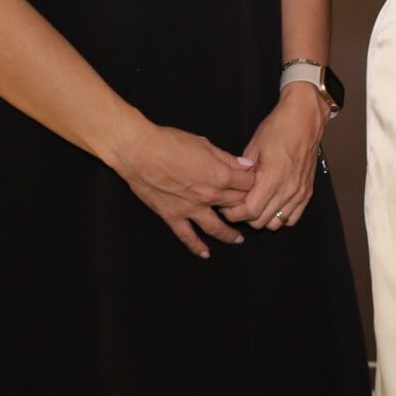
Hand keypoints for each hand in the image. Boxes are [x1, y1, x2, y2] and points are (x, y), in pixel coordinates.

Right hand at [114, 121, 257, 256]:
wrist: (139, 151)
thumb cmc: (170, 142)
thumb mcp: (204, 144)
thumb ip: (227, 158)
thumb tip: (246, 165)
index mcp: (220, 176)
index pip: (248, 184)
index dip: (255, 183)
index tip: (256, 184)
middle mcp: (210, 196)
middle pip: (237, 205)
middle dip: (246, 206)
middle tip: (250, 210)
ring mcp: (191, 209)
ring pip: (217, 228)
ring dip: (230, 234)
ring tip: (238, 239)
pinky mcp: (173, 216)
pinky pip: (187, 236)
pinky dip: (197, 246)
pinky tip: (205, 253)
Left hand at [217, 84, 327, 230]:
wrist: (304, 119)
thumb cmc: (277, 129)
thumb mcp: (253, 147)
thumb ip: (244, 173)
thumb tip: (234, 190)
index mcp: (272, 177)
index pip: (249, 211)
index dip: (234, 214)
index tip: (226, 207)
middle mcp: (287, 189)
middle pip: (261, 221)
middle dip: (245, 217)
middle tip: (237, 206)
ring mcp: (299, 192)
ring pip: (276, 223)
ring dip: (262, 218)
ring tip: (255, 205)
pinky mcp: (307, 192)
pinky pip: (292, 218)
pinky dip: (280, 217)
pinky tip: (272, 205)